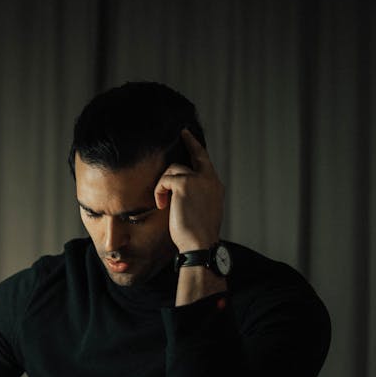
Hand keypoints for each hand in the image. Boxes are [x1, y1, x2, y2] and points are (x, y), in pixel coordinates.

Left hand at [154, 129, 224, 251]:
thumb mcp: (201, 209)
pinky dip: (159, 191)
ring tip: (163, 203)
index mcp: (215, 186)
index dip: (196, 147)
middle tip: (182, 133)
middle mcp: (210, 179)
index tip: (188, 135)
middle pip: (195, 154)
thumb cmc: (197, 234)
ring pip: (173, 169)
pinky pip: (165, 179)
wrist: (199, 244)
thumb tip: (180, 188)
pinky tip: (161, 205)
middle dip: (189, 141)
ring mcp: (199, 179)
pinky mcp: (185, 184)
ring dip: (163, 185)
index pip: (205, 161)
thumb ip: (196, 194)